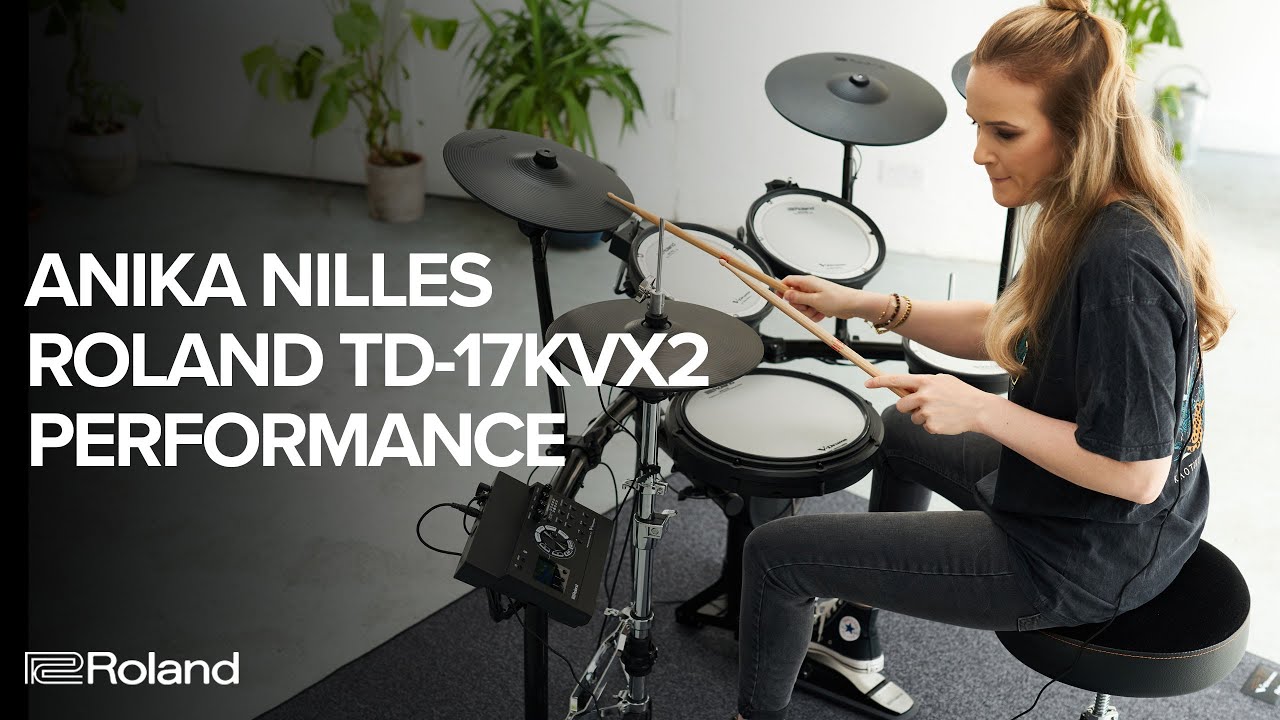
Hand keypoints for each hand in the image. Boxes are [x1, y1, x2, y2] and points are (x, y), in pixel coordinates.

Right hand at [777, 275, 853, 321]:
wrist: (854, 305)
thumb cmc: (839, 299)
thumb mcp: (815, 300)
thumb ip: (798, 297)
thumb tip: (786, 294)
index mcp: (808, 282)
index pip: (788, 281)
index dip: (781, 289)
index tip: (778, 297)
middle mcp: (810, 287)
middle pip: (793, 297)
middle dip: (799, 306)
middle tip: (808, 307)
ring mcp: (815, 295)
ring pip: (802, 307)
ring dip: (808, 312)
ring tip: (818, 310)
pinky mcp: (819, 303)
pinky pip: (810, 311)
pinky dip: (815, 315)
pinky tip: (822, 313)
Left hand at [865, 373, 992, 434]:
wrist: (979, 410)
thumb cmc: (962, 394)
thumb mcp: (943, 380)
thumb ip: (924, 382)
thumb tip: (906, 387)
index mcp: (926, 381)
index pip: (896, 380)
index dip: (879, 381)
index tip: (867, 382)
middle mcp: (924, 395)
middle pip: (900, 405)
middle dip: (907, 407)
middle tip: (923, 405)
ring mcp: (927, 411)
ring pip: (913, 417)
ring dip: (922, 416)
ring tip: (940, 411)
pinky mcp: (932, 425)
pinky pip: (924, 427)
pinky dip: (932, 425)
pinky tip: (944, 419)